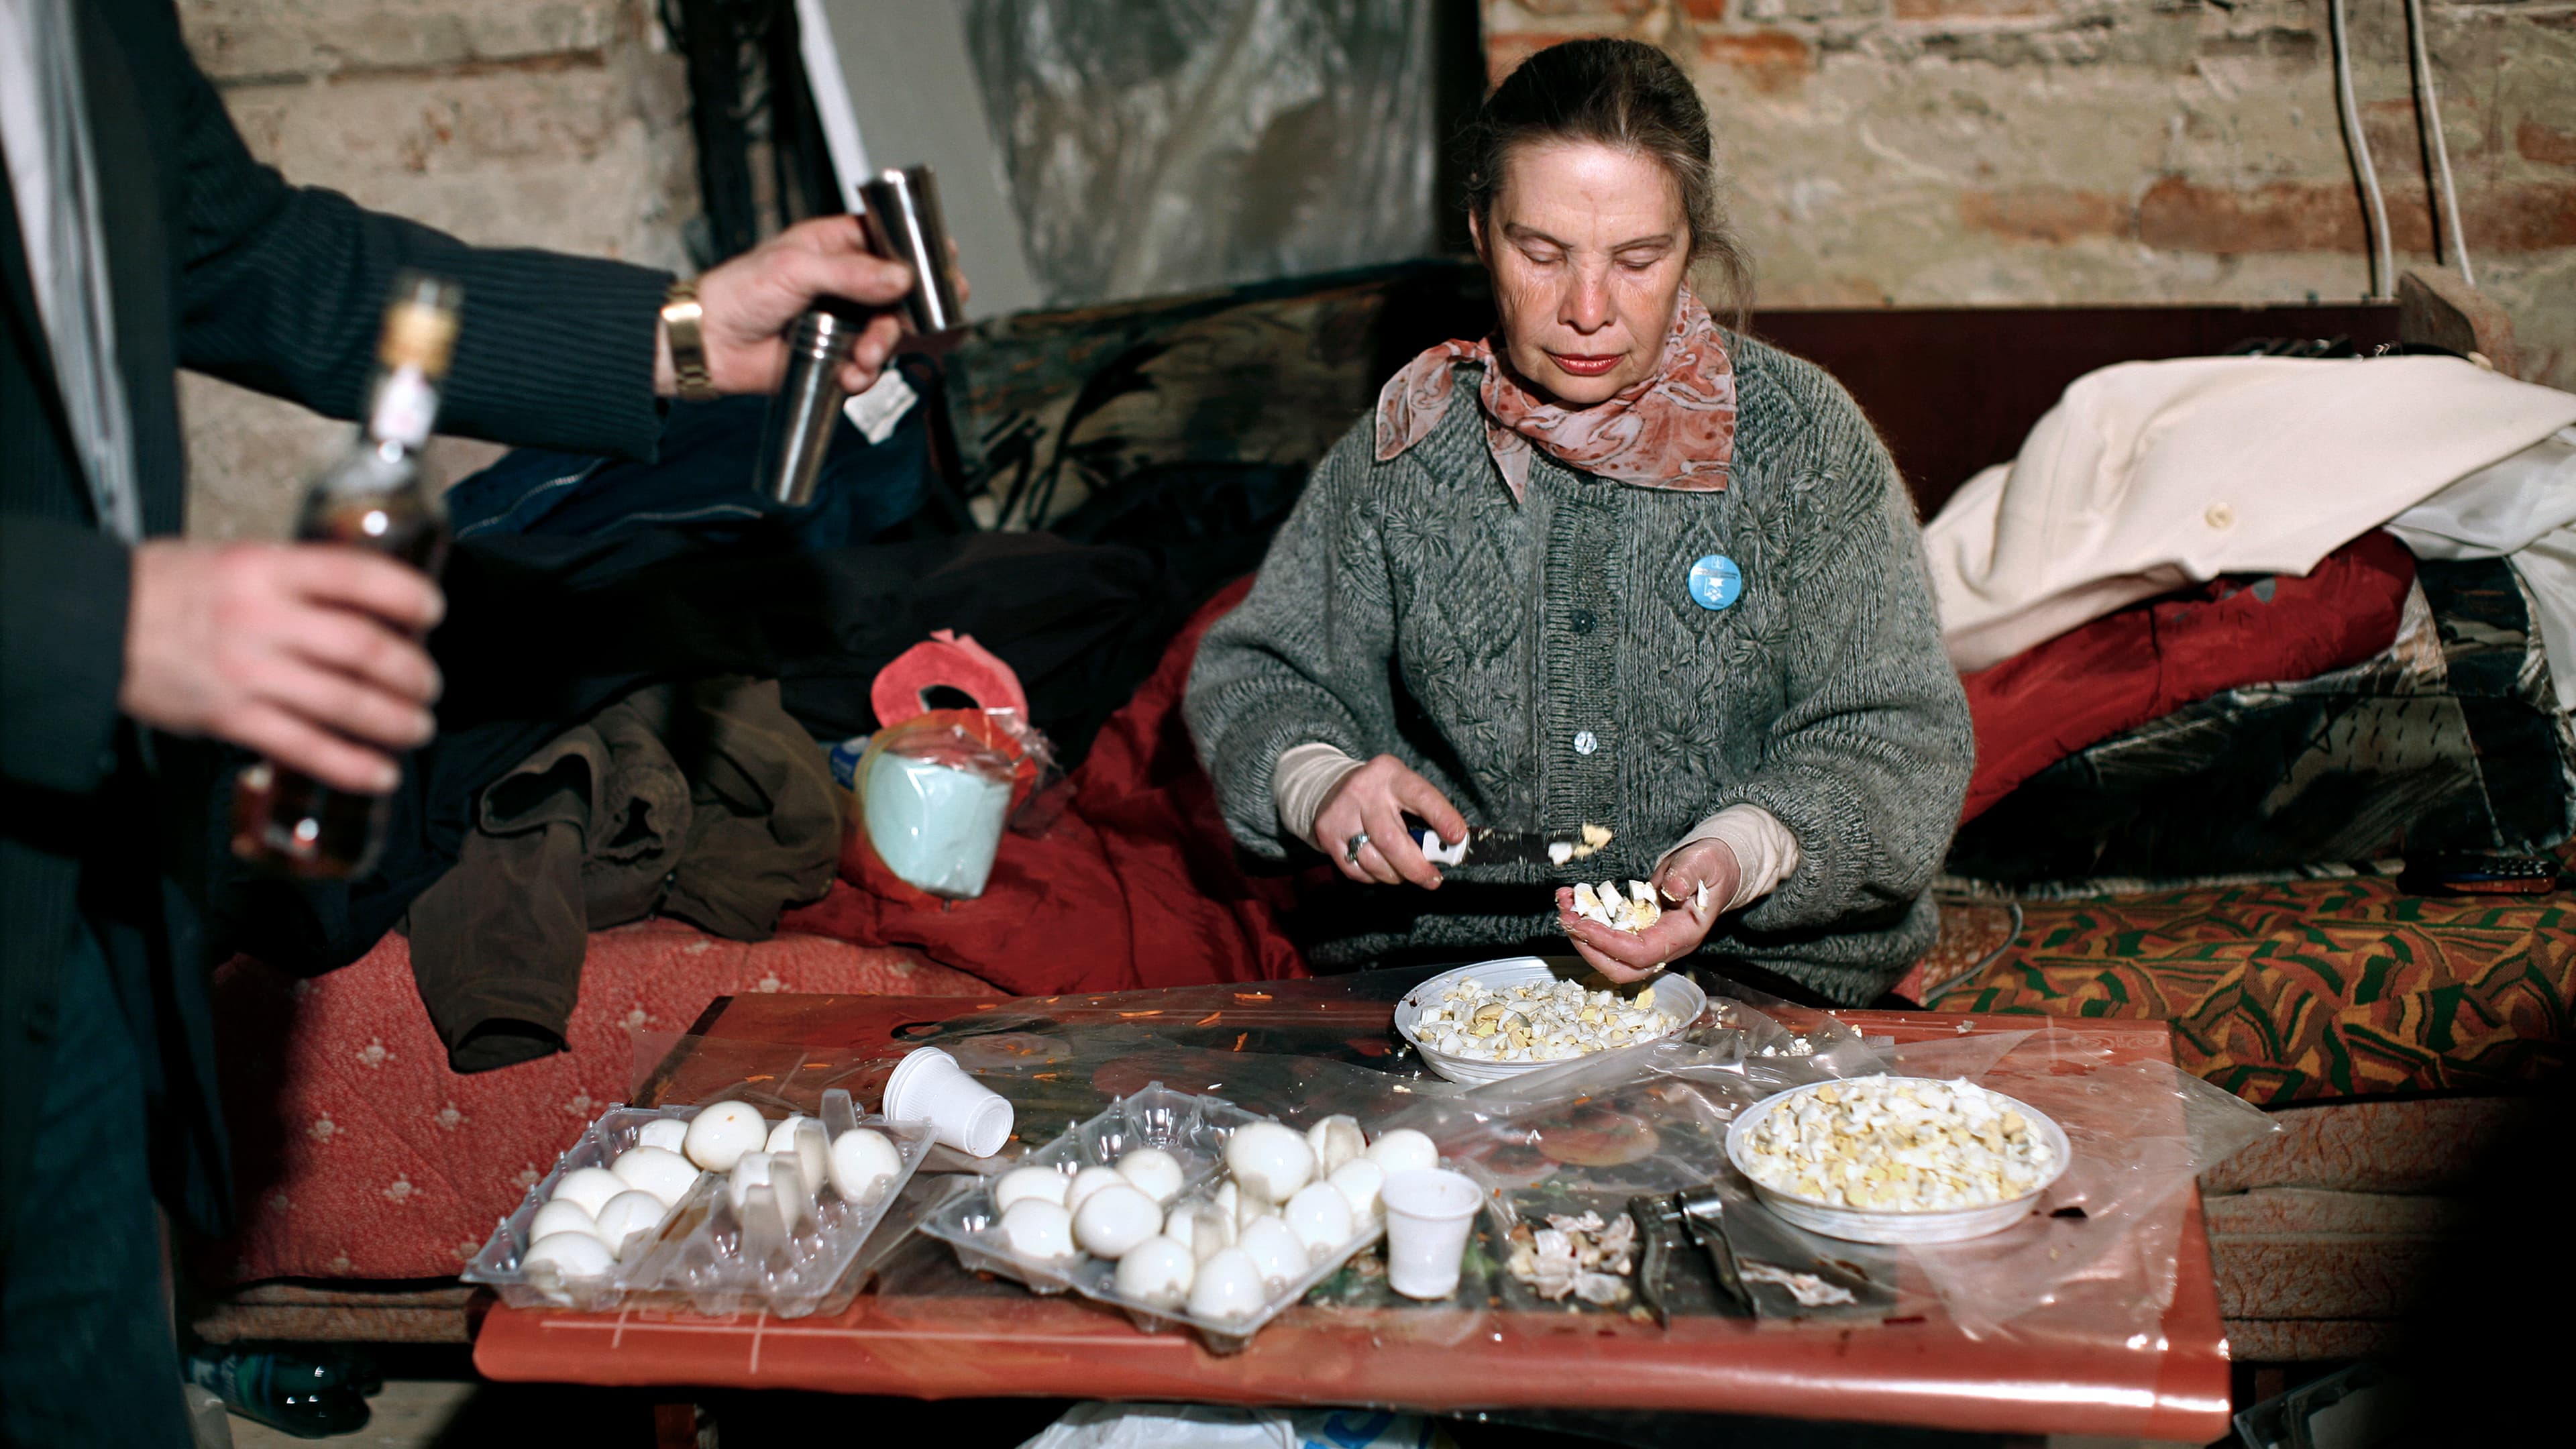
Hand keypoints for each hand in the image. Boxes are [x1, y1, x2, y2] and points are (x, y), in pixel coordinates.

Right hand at [120, 541, 444, 792]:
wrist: (88, 622)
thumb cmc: (161, 588)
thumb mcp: (231, 559)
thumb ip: (292, 577)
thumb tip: (360, 598)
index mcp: (266, 570)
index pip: (356, 576)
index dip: (406, 596)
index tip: (433, 611)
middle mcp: (262, 619)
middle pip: (363, 648)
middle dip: (410, 672)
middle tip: (429, 684)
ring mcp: (247, 672)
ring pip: (342, 702)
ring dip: (394, 720)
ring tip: (418, 727)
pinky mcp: (230, 717)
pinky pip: (303, 746)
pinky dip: (349, 764)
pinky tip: (379, 773)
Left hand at [660, 219, 972, 398]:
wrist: (708, 344)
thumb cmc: (738, 292)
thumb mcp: (796, 270)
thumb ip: (852, 273)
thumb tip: (901, 277)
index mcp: (836, 245)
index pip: (890, 241)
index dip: (921, 253)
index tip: (944, 265)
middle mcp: (846, 282)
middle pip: (901, 293)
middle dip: (911, 312)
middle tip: (920, 321)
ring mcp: (843, 320)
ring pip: (890, 333)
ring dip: (884, 348)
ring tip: (864, 356)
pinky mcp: (835, 355)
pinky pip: (869, 367)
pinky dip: (865, 375)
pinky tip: (849, 375)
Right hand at [1312, 754, 1467, 889]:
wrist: (1329, 787)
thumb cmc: (1381, 793)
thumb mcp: (1404, 789)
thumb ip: (1425, 815)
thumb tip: (1448, 848)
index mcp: (1391, 775)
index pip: (1421, 797)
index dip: (1442, 818)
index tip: (1457, 838)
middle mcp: (1364, 792)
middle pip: (1392, 840)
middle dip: (1416, 867)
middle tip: (1432, 879)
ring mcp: (1342, 813)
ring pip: (1374, 860)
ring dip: (1396, 875)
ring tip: (1404, 873)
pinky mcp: (1327, 834)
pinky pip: (1356, 870)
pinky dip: (1374, 876)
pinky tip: (1381, 867)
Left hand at [1555, 838, 1740, 982]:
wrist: (1715, 871)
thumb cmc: (1711, 866)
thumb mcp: (1703, 862)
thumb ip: (1688, 873)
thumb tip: (1672, 889)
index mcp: (1684, 934)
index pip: (1642, 953)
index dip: (1610, 943)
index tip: (1584, 924)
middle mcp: (1665, 946)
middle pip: (1622, 968)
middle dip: (1589, 947)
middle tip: (1566, 919)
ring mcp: (1650, 941)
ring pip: (1611, 957)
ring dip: (1582, 935)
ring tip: (1564, 905)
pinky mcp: (1637, 932)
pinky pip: (1609, 938)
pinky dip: (1587, 923)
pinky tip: (1573, 901)